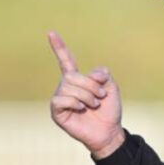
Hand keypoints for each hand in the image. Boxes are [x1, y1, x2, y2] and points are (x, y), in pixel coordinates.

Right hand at [48, 31, 124, 158]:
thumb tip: (91, 74)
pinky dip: (74, 102)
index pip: (66, 60)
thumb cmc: (109, 111)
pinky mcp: (57, 112)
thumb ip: (103, 75)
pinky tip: (81, 109)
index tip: (51, 32)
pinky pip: (60, 100)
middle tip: (101, 96)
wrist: (109, 131)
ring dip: (86, 96)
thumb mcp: (112, 88)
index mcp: (78, 80)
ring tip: (94, 105)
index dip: (59, 47)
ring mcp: (61, 99)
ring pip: (67, 87)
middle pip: (72, 76)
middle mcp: (66, 87)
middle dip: (90, 85)